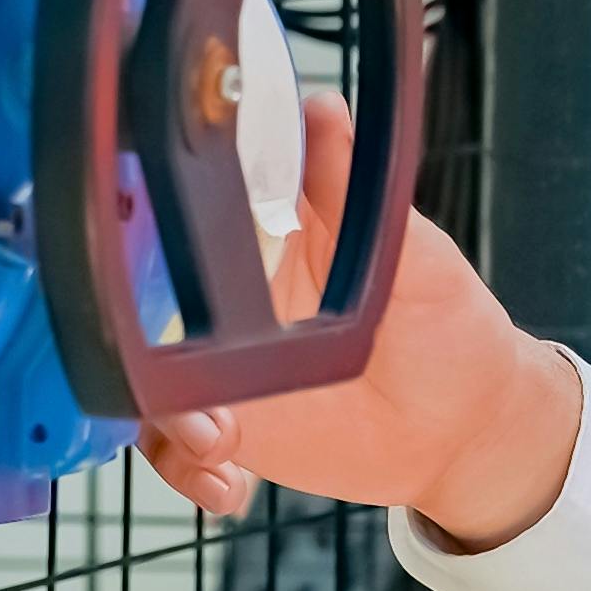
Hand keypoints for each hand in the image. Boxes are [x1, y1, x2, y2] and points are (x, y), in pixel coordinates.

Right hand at [137, 90, 585, 546]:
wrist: (469, 426)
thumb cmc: (448, 324)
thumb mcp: (407, 249)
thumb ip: (352, 187)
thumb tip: (322, 106)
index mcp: (261, 240)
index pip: (171, 223)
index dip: (130, 236)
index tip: (121, 249)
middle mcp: (228, 304)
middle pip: (133, 309)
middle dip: (126, 342)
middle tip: (176, 366)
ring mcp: (221, 371)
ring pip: (141, 384)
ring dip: (162, 416)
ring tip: (217, 441)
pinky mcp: (232, 431)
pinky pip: (173, 450)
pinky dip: (184, 470)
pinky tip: (229, 484)